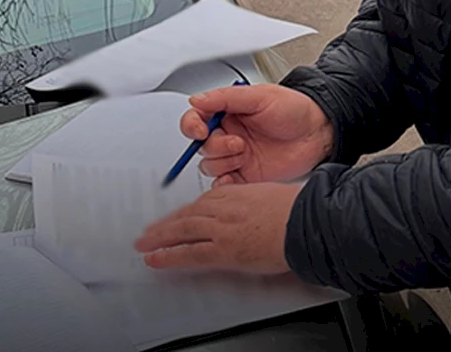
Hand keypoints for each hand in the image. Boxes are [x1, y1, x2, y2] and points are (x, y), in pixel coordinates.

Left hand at [135, 182, 300, 273]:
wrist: (306, 222)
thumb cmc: (298, 210)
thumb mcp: (273, 196)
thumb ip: (255, 201)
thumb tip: (250, 211)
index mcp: (239, 192)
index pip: (204, 200)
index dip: (186, 210)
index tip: (177, 215)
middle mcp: (226, 208)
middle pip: (189, 213)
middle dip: (166, 223)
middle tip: (149, 230)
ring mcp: (222, 228)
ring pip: (183, 230)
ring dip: (159, 237)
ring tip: (144, 244)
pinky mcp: (222, 249)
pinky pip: (188, 252)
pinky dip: (168, 256)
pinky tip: (155, 259)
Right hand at [182, 84, 333, 184]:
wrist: (319, 133)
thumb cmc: (296, 111)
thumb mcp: (261, 96)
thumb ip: (227, 98)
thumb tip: (197, 99)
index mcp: (230, 113)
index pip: (197, 119)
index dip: (192, 125)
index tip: (201, 130)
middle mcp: (230, 135)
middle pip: (201, 145)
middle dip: (215, 145)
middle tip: (237, 142)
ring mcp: (237, 157)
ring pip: (209, 165)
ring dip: (223, 161)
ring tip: (245, 152)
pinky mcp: (245, 176)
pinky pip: (222, 184)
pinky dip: (223, 183)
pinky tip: (235, 174)